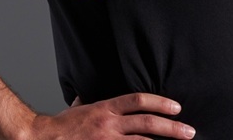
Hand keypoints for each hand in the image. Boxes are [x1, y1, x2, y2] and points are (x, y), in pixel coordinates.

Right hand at [30, 92, 195, 138]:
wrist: (43, 139)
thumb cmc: (61, 126)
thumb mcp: (78, 107)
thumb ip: (88, 102)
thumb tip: (88, 96)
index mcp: (106, 108)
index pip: (138, 100)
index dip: (160, 102)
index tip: (176, 107)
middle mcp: (109, 125)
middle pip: (147, 123)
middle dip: (171, 128)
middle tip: (189, 131)